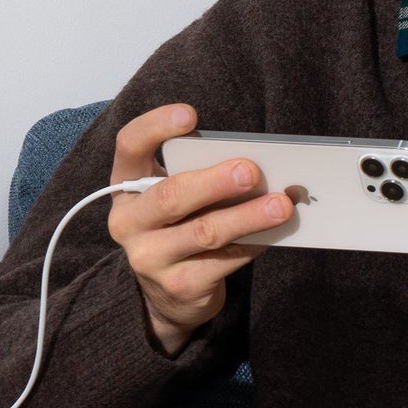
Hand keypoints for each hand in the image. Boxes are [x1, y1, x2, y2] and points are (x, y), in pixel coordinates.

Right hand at [108, 103, 292, 355]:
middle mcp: (129, 222)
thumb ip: (196, 174)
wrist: (167, 293)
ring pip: (203, 232)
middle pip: (170, 196)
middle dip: (215, 182)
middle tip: (251, 171)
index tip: (190, 114)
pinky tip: (274, 232)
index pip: (129, 146)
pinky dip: (253, 243)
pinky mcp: (179, 286)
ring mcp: (149, 258)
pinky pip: (222, 261)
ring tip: (281, 205)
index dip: (155, 127)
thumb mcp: (174, 196)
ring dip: (247, 216)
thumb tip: (250, 163)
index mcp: (126, 185)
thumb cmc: (177, 225)